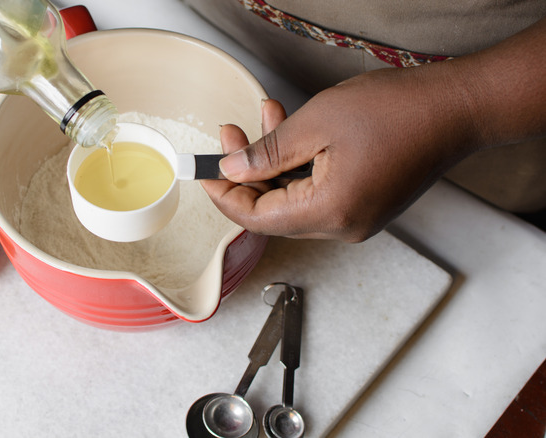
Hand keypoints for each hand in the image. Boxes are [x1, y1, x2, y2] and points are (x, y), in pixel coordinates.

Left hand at [202, 67, 476, 241]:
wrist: (457, 109)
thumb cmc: (399, 111)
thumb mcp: (317, 123)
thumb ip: (267, 153)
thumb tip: (232, 170)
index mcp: (329, 212)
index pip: (256, 218)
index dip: (224, 195)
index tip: (205, 170)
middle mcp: (343, 226)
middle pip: (273, 212)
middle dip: (246, 172)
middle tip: (231, 134)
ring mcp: (357, 219)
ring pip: (293, 199)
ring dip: (273, 163)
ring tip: (265, 118)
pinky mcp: (365, 205)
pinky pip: (317, 193)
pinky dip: (298, 166)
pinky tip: (293, 132)